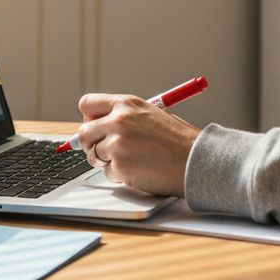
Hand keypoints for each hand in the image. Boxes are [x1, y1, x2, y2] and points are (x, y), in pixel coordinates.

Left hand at [75, 93, 200, 196]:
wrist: (196, 160)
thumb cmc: (179, 140)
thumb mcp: (150, 116)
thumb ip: (124, 118)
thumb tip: (100, 127)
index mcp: (126, 104)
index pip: (87, 104)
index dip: (88, 118)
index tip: (94, 127)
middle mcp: (118, 120)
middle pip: (83, 133)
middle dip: (90, 144)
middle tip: (102, 151)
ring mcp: (117, 143)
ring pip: (94, 155)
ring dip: (107, 161)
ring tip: (132, 160)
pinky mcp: (119, 165)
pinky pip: (108, 172)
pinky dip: (120, 175)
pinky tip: (140, 170)